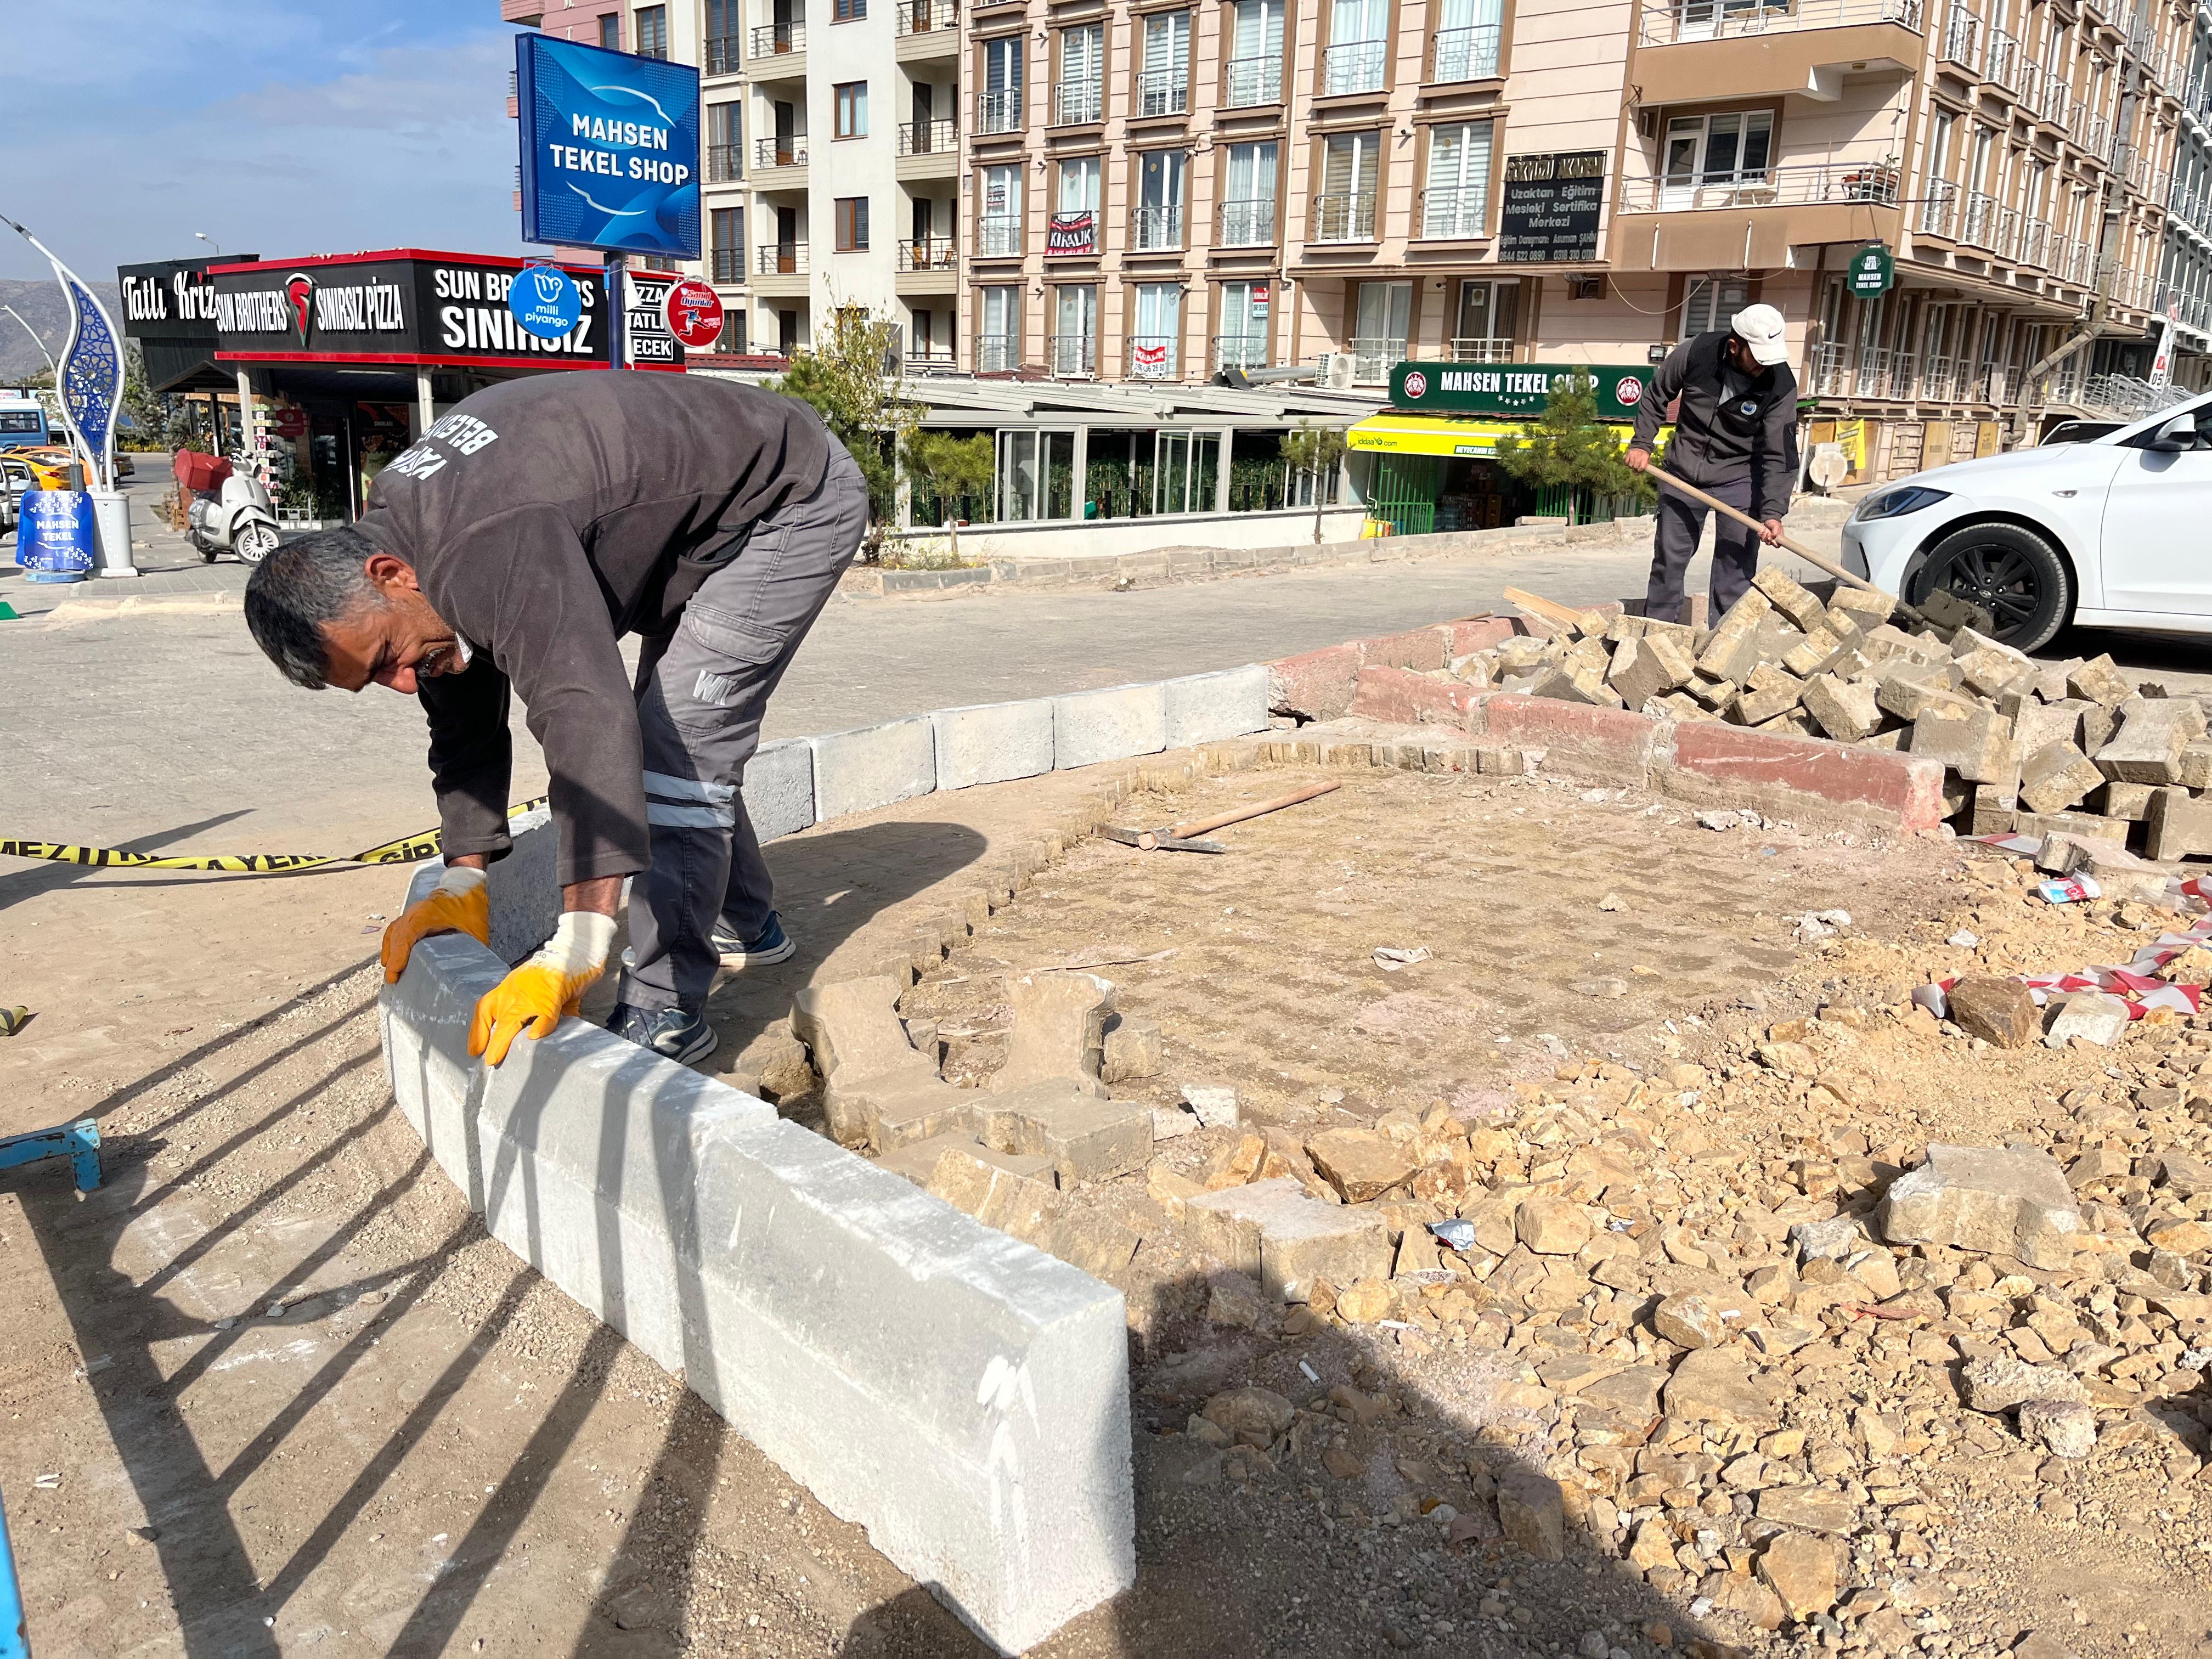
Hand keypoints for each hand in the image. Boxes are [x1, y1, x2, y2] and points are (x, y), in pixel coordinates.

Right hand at [381, 864, 488, 983]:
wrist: (466, 883)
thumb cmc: (471, 903)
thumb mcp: (476, 927)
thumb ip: (473, 948)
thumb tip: (472, 969)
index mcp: (428, 913)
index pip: (407, 935)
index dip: (399, 954)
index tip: (394, 971)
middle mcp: (416, 911)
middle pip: (397, 936)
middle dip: (393, 958)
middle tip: (393, 979)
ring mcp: (412, 911)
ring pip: (394, 932)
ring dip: (390, 951)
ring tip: (391, 970)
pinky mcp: (413, 914)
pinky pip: (397, 928)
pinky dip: (392, 942)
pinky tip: (391, 955)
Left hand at [468, 912, 615, 1066]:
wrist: (576, 949)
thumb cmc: (560, 972)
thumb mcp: (540, 991)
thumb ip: (538, 1012)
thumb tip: (538, 1035)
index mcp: (509, 987)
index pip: (485, 1008)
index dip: (478, 1030)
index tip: (474, 1050)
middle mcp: (515, 989)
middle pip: (498, 1017)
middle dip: (491, 1040)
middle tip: (489, 1061)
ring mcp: (532, 992)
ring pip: (513, 1019)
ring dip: (504, 1039)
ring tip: (496, 1057)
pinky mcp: (552, 994)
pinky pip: (544, 1014)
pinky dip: (540, 1026)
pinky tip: (534, 1037)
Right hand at [1625, 447, 1650, 472]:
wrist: (1641, 444)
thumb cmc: (1644, 454)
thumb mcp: (1647, 459)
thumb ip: (1644, 465)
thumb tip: (1638, 471)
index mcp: (1644, 459)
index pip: (1641, 468)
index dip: (1639, 470)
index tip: (1639, 469)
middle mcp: (1638, 458)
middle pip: (1635, 467)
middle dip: (1635, 467)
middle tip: (1636, 464)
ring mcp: (1633, 456)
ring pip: (1630, 465)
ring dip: (1631, 464)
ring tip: (1633, 461)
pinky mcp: (1628, 454)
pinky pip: (1626, 462)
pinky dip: (1627, 462)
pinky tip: (1629, 460)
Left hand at [1760, 518, 1784, 546]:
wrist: (1768, 519)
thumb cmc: (1774, 523)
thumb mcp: (1777, 527)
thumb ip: (1775, 533)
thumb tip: (1769, 539)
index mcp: (1778, 538)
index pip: (1777, 546)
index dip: (1774, 544)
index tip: (1773, 540)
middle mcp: (1772, 540)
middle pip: (1768, 543)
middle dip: (1767, 537)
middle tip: (1769, 531)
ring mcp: (1766, 538)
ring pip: (1763, 540)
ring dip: (1764, 534)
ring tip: (1766, 529)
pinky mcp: (1761, 536)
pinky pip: (1759, 537)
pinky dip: (1760, 532)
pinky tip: (1762, 529)